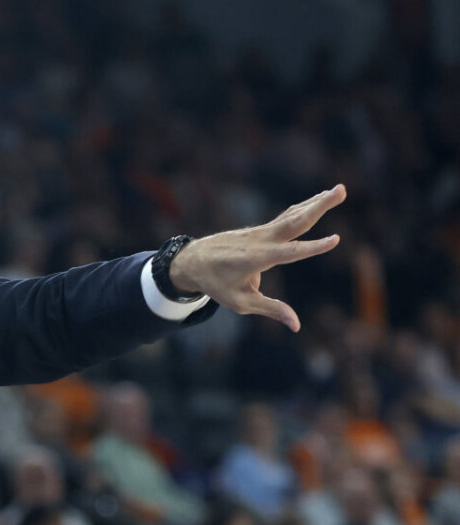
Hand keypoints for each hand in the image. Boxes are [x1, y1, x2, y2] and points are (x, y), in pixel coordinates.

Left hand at [169, 184, 345, 331]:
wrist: (192, 261)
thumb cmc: (216, 284)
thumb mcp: (240, 303)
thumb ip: (270, 309)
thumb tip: (297, 325)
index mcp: (255, 259)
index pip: (289, 253)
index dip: (312, 248)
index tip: (335, 240)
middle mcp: (260, 241)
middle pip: (294, 222)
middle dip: (319, 207)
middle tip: (342, 190)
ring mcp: (260, 232)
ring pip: (292, 215)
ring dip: (316, 202)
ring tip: (339, 190)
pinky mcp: (260, 231)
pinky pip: (285, 218)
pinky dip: (303, 208)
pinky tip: (318, 200)